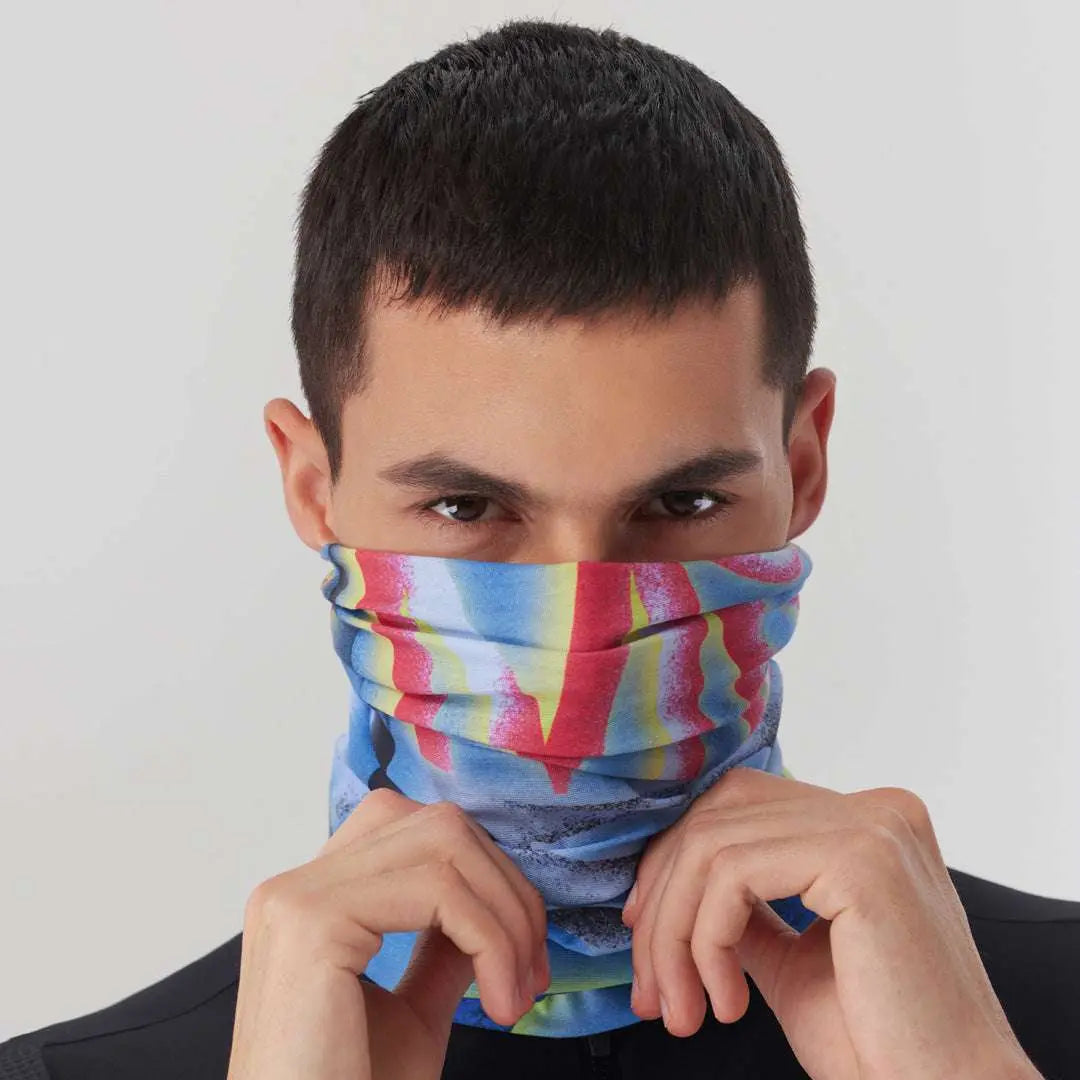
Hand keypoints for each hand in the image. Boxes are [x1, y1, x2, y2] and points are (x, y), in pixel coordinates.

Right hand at [226, 788, 549, 1079]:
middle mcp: (294, 886)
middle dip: (506, 889)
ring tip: (518, 989)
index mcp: (310, 902)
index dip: (483, 872)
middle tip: (532, 969)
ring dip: (507, 916)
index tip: (521, 948)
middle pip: (437, 823)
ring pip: (445, 844)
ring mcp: (297, 897)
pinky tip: (499, 1003)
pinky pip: (438, 890)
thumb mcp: (411, 1014)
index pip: (414, 826)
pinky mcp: (313, 921)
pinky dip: (491, 940)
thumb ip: (440, 950)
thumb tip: (489, 905)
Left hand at [622, 767, 1040, 1079]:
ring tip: (683, 1007)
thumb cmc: (881, 1045)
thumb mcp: (792, 958)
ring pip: (713, 848)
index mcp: (870, 823)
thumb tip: (670, 882)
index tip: (645, 930)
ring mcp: (874, 825)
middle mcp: (878, 808)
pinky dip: (704, 941)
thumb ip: (744, 907)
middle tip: (651, 985)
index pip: (740, 805)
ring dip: (675, 936)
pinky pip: (732, 876)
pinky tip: (727, 1001)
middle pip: (718, 817)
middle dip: (664, 901)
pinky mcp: (860, 859)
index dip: (675, 861)